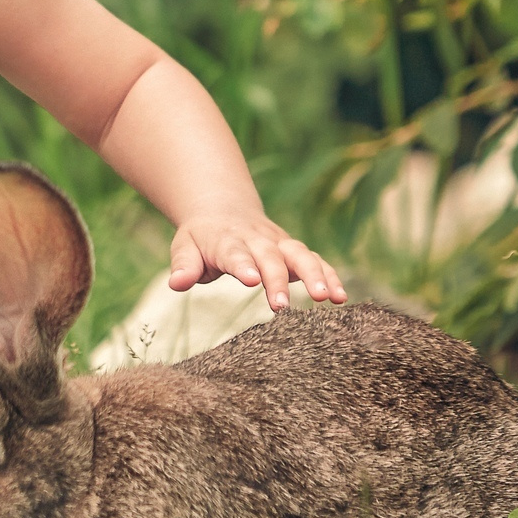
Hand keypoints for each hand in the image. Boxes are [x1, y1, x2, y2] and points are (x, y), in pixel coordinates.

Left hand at [169, 213, 346, 310]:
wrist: (223, 210)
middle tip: (282, 307)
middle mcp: (256, 239)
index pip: (234, 252)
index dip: (243, 264)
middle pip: (270, 257)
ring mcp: (278, 243)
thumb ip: (184, 265)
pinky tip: (341, 298)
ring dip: (315, 275)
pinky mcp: (293, 251)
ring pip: (300, 255)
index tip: (251, 280)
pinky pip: (315, 261)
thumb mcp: (184, 246)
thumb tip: (177, 283)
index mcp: (226, 240)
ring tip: (327, 298)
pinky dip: (330, 276)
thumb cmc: (201, 238)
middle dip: (278, 280)